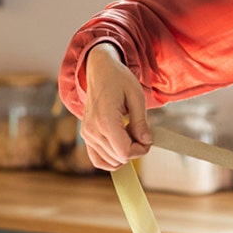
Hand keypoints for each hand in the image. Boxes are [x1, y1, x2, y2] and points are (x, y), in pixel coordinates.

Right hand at [79, 43, 152, 170]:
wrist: (100, 71)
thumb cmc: (119, 80)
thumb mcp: (137, 96)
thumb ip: (141, 122)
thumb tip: (146, 141)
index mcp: (105, 120)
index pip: (124, 152)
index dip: (140, 150)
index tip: (147, 139)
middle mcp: (92, 130)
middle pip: (118, 158)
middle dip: (134, 150)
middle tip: (140, 132)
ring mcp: (87, 134)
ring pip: (109, 161)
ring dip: (123, 153)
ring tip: (129, 133)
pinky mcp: (86, 135)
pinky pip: (98, 159)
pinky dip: (111, 158)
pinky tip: (121, 143)